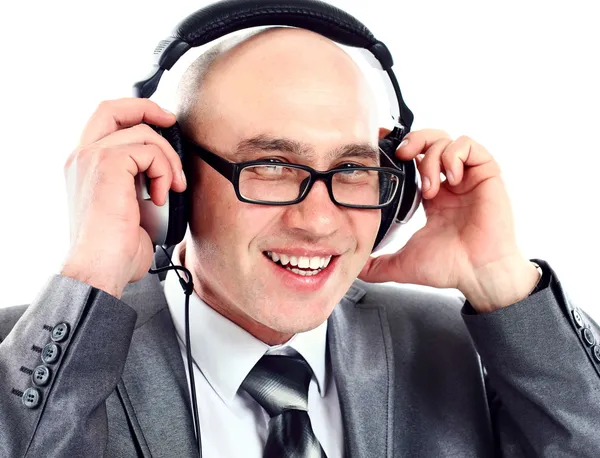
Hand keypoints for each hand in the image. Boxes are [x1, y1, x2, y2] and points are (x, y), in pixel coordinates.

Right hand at [60, 98, 186, 297]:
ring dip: (168, 161)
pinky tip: (162, 196)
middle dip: (148, 109)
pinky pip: (148, 150)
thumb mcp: (129, 208)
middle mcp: (82, 156)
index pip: (105, 121)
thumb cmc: (115, 250)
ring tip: (171, 189)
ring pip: (143, 133)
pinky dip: (164, 171)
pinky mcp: (107, 163)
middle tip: (172, 124)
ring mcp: (91, 157)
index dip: (134, 113)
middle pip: (113, 107)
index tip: (163, 123)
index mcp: (84, 166)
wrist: (100, 268)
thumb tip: (166, 174)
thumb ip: (137, 182)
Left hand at [359, 129, 539, 311]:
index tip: (384, 151)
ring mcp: (468, 177)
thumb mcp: (402, 264)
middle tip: (404, 157)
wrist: (478, 275)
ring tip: (431, 188)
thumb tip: (356, 268)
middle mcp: (450, 183)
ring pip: (446, 140)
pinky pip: (469, 146)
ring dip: (432, 158)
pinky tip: (450, 180)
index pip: (415, 159)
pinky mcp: (486, 174)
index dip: (400, 149)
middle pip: (431, 141)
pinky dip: (454, 156)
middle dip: (414, 141)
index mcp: (432, 196)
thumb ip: (377, 265)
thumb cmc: (450, 268)